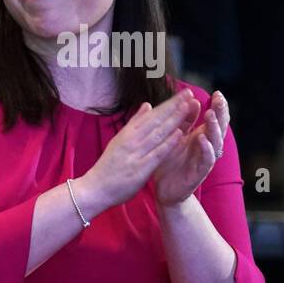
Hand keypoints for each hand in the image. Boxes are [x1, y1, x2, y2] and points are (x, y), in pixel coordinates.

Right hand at [75, 91, 194, 213]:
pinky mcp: (140, 168)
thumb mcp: (119, 141)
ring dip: (173, 120)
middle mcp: (131, 141)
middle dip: (174, 107)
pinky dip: (168, 143)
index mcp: (127, 134)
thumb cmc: (108, 167)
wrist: (94, 189)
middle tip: (189, 93)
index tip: (183, 93)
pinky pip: (156, 153)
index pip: (151, 115)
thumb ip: (134, 124)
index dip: (168, 104)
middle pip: (156, 121)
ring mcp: (135, 154)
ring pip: (158, 133)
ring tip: (188, 108)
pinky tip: (180, 134)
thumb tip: (147, 105)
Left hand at [153, 90, 227, 206]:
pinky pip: (206, 159)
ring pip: (215, 141)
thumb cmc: (170, 162)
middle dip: (220, 113)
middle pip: (219, 127)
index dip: (218, 106)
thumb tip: (192, 101)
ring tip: (210, 115)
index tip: (217, 93)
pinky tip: (202, 139)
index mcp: (201, 136)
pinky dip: (206, 149)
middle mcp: (207, 146)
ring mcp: (205, 159)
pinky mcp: (200, 172)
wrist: (164, 189)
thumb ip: (184, 122)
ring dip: (213, 127)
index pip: (215, 118)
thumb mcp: (175, 138)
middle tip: (219, 100)